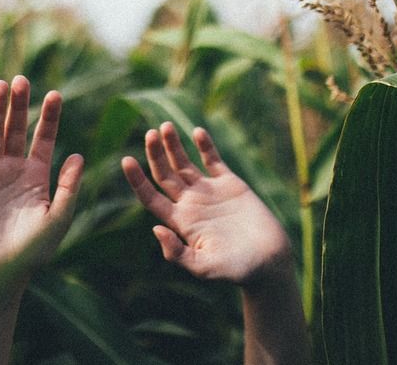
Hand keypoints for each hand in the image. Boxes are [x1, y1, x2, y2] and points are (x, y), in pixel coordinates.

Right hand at [0, 75, 82, 286]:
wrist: (3, 272)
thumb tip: (78, 155)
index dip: (49, 117)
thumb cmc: (34, 250)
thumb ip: (68, 188)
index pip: (44, 138)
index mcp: (38, 174)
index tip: (55, 94)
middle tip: (21, 79)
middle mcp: (14, 168)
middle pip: (17, 129)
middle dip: (20, 105)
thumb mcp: (57, 218)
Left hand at [121, 122, 291, 288]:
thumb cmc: (237, 270)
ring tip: (165, 126)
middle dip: (155, 154)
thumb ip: (178, 253)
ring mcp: (209, 192)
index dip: (137, 180)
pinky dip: (205, 145)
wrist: (269, 262)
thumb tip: (155, 229)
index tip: (126, 160)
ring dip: (173, 145)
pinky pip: (213, 160)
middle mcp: (190, 204)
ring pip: (184, 163)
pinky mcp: (230, 185)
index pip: (151, 197)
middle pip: (164, 175)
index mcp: (180, 222)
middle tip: (149, 133)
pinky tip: (196, 131)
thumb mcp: (204, 268)